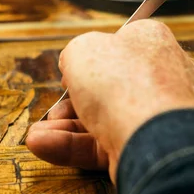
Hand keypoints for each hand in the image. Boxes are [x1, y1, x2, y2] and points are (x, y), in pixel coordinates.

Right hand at [26, 20, 193, 181]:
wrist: (152, 136)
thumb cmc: (122, 81)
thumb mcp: (83, 48)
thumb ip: (75, 52)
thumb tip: (73, 64)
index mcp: (151, 43)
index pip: (121, 44)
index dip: (90, 57)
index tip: (69, 68)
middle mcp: (157, 80)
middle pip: (105, 89)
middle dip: (69, 101)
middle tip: (53, 109)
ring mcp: (151, 119)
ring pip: (98, 121)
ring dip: (62, 128)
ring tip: (36, 136)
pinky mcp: (142, 150)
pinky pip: (100, 146)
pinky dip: (70, 146)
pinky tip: (42, 145)